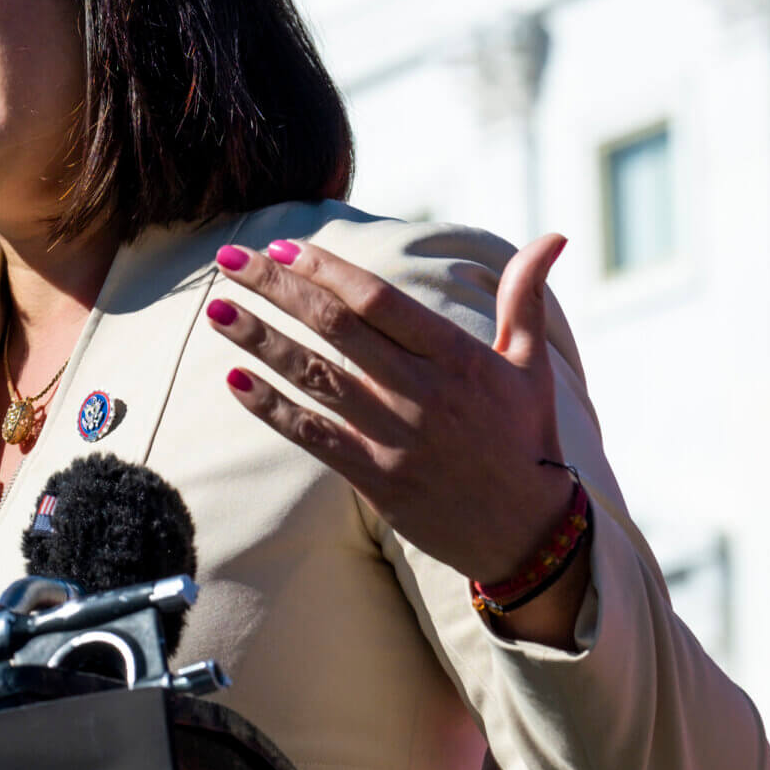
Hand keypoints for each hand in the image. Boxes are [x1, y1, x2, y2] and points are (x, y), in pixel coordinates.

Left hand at [210, 234, 590, 642]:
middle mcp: (423, 391)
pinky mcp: (378, 478)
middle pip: (335, 326)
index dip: (325, 268)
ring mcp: (397, 436)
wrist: (528, 532)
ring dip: (261, 340)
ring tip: (217, 310)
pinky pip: (314, 436)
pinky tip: (235, 380)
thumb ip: (526, 297)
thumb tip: (552, 237)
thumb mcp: (532, 364)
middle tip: (230, 259)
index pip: (377, 299)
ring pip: (315, 377)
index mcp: (458, 355)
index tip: (282, 246)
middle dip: (276, 287)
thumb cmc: (527, 438)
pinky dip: (273, 408)